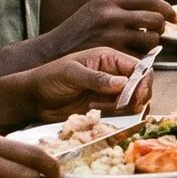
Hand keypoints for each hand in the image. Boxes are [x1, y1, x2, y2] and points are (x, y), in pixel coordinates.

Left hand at [26, 47, 152, 121]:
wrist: (33, 98)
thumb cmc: (49, 78)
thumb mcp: (71, 74)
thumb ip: (97, 78)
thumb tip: (123, 83)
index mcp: (108, 58)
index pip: (137, 67)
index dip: (143, 81)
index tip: (138, 96)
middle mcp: (113, 74)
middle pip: (141, 85)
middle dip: (138, 97)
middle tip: (125, 107)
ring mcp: (110, 92)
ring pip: (134, 102)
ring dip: (126, 110)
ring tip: (103, 110)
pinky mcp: (104, 108)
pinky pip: (121, 114)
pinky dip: (117, 118)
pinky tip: (98, 114)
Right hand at [45, 0, 173, 58]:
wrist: (52, 52)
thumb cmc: (79, 31)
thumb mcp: (97, 9)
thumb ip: (122, 7)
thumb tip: (155, 9)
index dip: (166, 8)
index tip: (173, 16)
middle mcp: (111, 14)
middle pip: (155, 18)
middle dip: (160, 27)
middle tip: (155, 33)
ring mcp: (112, 35)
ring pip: (151, 39)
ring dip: (151, 44)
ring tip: (140, 46)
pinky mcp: (111, 54)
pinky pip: (140, 57)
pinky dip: (141, 59)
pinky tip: (131, 58)